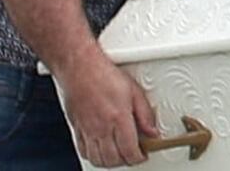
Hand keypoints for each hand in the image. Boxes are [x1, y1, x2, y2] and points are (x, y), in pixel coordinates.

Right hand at [59, 49, 158, 167]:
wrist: (80, 68)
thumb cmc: (105, 75)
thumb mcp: (134, 91)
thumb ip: (145, 114)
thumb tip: (152, 131)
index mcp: (118, 118)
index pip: (129, 150)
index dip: (138, 157)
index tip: (143, 155)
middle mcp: (101, 128)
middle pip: (113, 159)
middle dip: (125, 161)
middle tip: (133, 155)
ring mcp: (87, 130)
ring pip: (97, 159)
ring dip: (110, 162)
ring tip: (119, 155)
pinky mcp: (77, 129)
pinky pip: (83, 151)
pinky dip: (93, 156)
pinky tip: (101, 150)